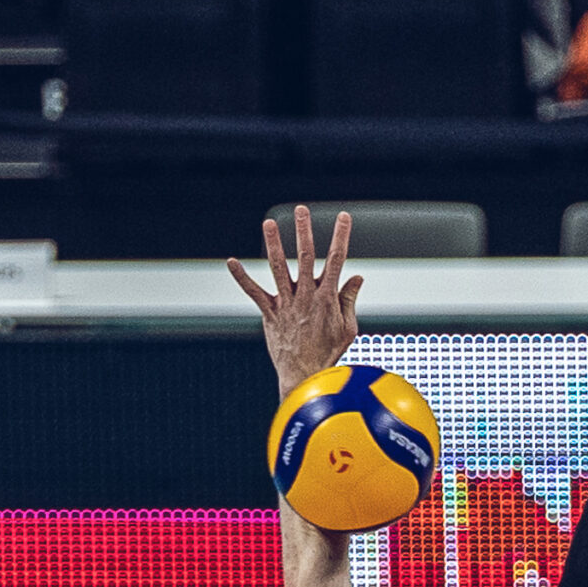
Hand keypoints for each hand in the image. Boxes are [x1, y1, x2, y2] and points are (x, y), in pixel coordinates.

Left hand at [228, 207, 363, 396]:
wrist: (303, 376)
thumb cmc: (328, 354)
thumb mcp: (348, 328)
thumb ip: (349, 300)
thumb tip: (356, 277)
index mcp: (328, 297)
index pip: (337, 260)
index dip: (341, 236)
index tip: (344, 217)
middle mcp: (306, 296)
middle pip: (305, 256)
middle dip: (304, 231)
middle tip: (301, 210)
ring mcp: (286, 303)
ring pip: (278, 268)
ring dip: (273, 244)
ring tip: (268, 223)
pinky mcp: (270, 314)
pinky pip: (253, 292)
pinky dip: (242, 277)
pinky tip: (231, 262)